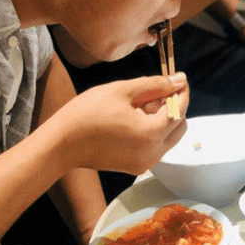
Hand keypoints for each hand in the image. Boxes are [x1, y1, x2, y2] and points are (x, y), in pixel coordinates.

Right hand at [47, 74, 189, 174]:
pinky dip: (153, 131)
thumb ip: (155, 84)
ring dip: (164, 119)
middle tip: (157, 90)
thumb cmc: (87, 113)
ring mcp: (145, 163)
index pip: (180, 109)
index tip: (180, 78)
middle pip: (179, 125)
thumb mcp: (122, 91)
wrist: (61, 144)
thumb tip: (179, 80)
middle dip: (174, 106)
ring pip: (169, 137)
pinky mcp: (136, 167)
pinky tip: (135, 118)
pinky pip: (156, 146)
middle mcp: (154, 152)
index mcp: (152, 133)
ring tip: (142, 103)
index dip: (182, 91)